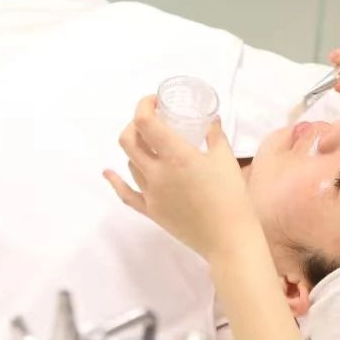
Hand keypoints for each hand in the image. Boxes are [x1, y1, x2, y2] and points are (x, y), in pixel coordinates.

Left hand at [104, 96, 260, 261]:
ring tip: (151, 145)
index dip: (144, 105)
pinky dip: (115, 181)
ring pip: (130, 163)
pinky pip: (126, 193)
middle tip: (151, 121)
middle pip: (128, 140)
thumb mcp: (225, 159)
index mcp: (176, 155)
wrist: (228, 238)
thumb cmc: (231, 197)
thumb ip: (215, 135)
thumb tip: (210, 120)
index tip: (154, 101)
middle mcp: (157, 172)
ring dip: (136, 149)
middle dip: (135, 124)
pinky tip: (108, 173)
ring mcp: (151, 193)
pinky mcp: (151, 211)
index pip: (145, 122)